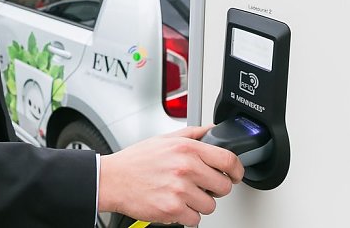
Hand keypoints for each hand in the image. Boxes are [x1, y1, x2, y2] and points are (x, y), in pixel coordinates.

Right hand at [97, 126, 243, 225]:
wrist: (112, 179)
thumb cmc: (136, 161)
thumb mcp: (164, 139)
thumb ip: (192, 134)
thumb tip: (213, 130)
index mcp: (186, 149)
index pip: (228, 160)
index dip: (237, 170)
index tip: (235, 175)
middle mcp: (185, 168)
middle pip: (223, 187)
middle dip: (214, 189)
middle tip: (200, 186)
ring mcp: (179, 190)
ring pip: (210, 206)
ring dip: (199, 203)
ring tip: (181, 194)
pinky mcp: (172, 209)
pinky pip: (194, 219)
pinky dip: (186, 215)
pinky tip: (174, 203)